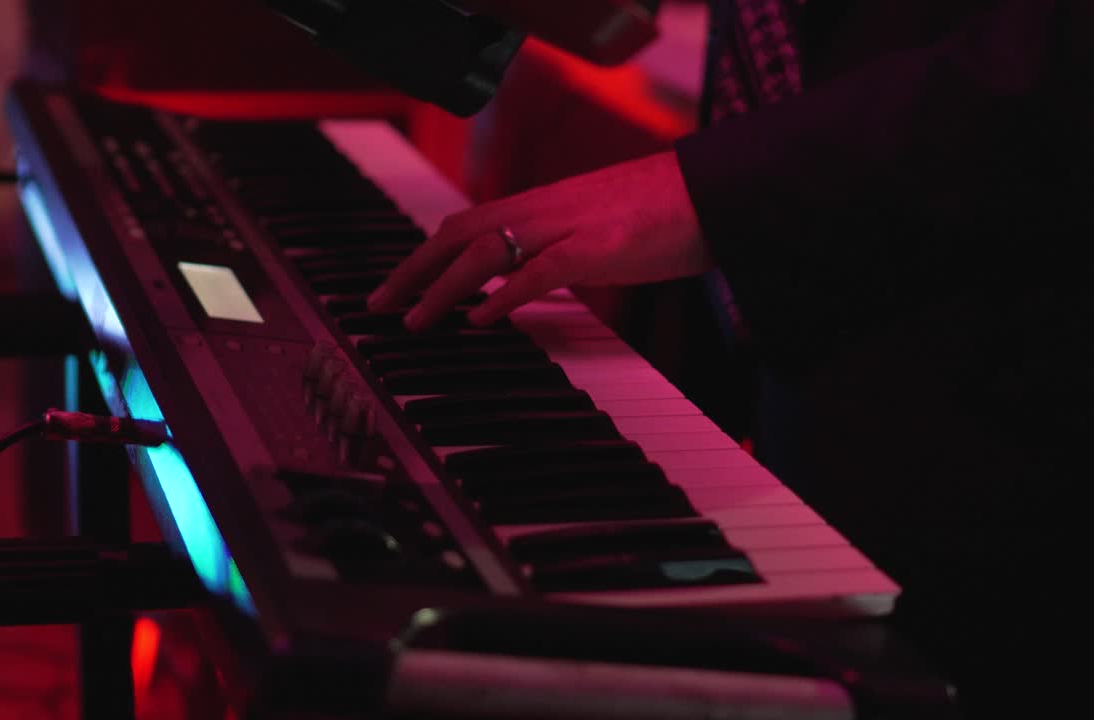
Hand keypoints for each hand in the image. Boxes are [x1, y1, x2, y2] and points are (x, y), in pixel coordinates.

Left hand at [366, 151, 710, 330]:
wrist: (713, 190)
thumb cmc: (656, 214)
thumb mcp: (589, 229)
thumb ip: (549, 251)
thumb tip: (516, 285)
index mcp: (539, 204)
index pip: (461, 224)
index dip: (419, 255)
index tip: (391, 288)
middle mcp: (544, 208)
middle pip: (458, 233)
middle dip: (413, 270)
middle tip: (380, 306)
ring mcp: (570, 225)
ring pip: (488, 250)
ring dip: (445, 288)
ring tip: (418, 320)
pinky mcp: (600, 246)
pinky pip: (541, 271)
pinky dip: (506, 294)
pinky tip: (482, 319)